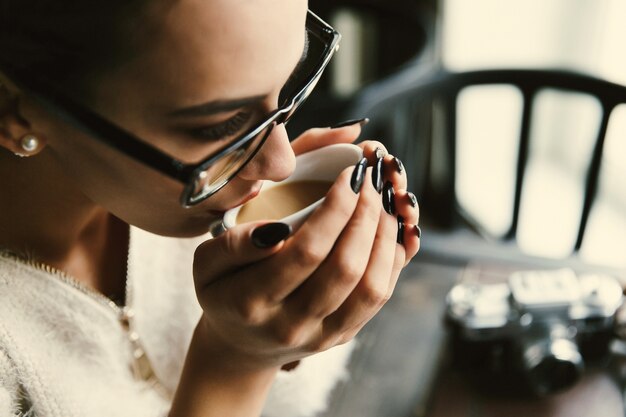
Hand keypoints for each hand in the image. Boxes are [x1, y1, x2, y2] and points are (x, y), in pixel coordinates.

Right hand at [192, 142, 419, 370]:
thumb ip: (233, 245)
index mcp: (252, 303)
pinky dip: (392, 259)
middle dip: (367, 216)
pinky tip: (390, 228)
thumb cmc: (223, 292)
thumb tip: (277, 230)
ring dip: (385, 236)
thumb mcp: (206, 264)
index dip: (336, 209)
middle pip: (345, 268)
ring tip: (384, 200)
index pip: (306, 252)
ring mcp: (322, 335)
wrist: (240, 345)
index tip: (350, 175)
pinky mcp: (343, 335)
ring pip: (372, 286)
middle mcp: (291, 324)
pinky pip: (379, 297)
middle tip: (372, 180)